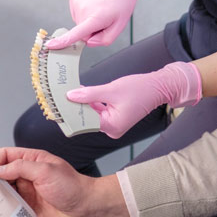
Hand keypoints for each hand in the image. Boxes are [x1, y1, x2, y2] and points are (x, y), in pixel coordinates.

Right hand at [0, 146, 129, 216]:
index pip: (6, 156)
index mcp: (31, 161)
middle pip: (1, 174)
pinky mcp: (28, 209)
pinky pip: (10, 208)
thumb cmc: (71, 186)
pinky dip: (2, 210)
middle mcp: (26, 176)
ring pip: (4, 191)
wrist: (86, 209)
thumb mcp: (45, 171)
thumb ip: (20, 167)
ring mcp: (26, 192)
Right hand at [48, 0, 146, 48]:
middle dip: (92, 28)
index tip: (50, 45)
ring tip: (100, 8)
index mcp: (95, 17)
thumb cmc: (121, 1)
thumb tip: (88, 42)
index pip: (76, 33)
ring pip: (79, 21)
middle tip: (104, 17)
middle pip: (81, 31)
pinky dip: (84, 11)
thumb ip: (105, 39)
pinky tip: (94, 3)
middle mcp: (83, 8)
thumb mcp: (120, 25)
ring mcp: (76, 0)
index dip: (62, 41)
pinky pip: (77, 12)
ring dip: (88, 19)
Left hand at [67, 61, 201, 139]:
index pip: (84, 121)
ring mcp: (114, 124)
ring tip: (69, 92)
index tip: (57, 104)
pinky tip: (83, 93)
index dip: (70, 112)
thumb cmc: (140, 89)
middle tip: (61, 95)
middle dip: (75, 106)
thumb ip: (89, 94)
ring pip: (92, 114)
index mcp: (112, 126)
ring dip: (83, 103)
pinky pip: (99, 111)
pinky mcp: (116, 118)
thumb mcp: (111, 89)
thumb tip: (70, 96)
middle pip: (87, 119)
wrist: (159, 87)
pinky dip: (92, 103)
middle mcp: (112, 129)